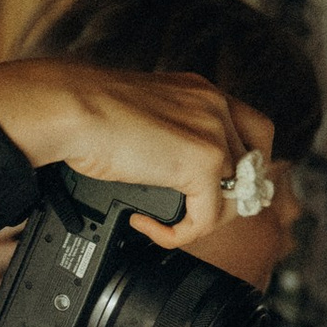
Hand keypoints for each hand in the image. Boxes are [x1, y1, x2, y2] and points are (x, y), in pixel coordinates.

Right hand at [50, 64, 268, 243]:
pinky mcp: (202, 163)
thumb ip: (167, 134)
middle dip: (231, 198)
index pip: (255, 131)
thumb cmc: (84, 111)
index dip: (242, 166)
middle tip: (198, 213)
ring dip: (201, 220)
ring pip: (235, 198)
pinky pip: (206, 219)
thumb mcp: (141, 116)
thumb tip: (168, 167)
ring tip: (164, 222)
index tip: (216, 187)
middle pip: (257, 167)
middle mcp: (215, 107)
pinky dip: (176, 234)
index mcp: (202, 92)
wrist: (69, 109)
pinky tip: (148, 225)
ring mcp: (214, 133)